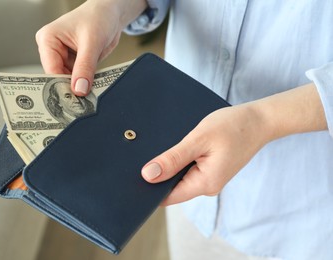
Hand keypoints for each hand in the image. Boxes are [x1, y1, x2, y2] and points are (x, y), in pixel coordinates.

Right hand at [36, 0, 145, 95]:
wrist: (112, 14)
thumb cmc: (98, 17)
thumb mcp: (92, 42)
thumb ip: (85, 67)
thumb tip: (79, 89)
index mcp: (48, 39)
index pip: (50, 69)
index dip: (61, 85)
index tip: (72, 100)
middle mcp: (52, 50)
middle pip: (58, 77)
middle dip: (70, 89)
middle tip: (81, 104)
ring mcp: (64, 57)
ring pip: (68, 81)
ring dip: (79, 89)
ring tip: (88, 99)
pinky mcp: (75, 63)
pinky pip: (78, 79)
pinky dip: (85, 85)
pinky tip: (91, 91)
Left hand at [141, 104, 267, 204]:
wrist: (259, 121)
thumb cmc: (233, 126)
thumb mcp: (198, 139)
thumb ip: (173, 159)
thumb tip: (148, 175)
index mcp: (204, 183)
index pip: (168, 197)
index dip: (150, 189)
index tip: (134, 177)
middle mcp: (207, 186)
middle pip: (172, 188)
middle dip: (158, 175)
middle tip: (144, 156)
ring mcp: (210, 179)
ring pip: (180, 178)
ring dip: (170, 166)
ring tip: (162, 148)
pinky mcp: (212, 170)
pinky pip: (189, 170)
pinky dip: (180, 160)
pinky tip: (178, 148)